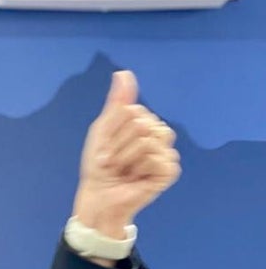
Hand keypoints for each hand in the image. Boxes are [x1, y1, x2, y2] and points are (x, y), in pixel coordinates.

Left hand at [73, 70, 180, 236]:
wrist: (99, 195)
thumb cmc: (98, 164)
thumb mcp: (103, 129)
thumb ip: (117, 102)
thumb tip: (124, 73)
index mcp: (143, 123)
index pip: (133, 111)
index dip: (114, 129)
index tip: (105, 146)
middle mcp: (157, 135)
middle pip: (142, 124)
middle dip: (118, 144)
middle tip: (113, 160)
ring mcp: (166, 153)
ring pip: (148, 139)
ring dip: (125, 156)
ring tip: (122, 169)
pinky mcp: (169, 171)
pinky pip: (156, 158)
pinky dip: (138, 168)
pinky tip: (136, 178)